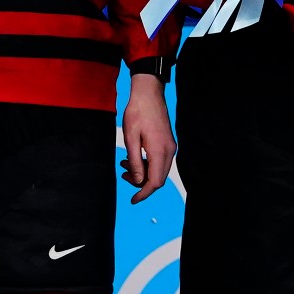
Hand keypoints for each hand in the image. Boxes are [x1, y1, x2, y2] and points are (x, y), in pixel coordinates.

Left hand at [120, 74, 176, 202]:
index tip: (133, 200)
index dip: (143, 193)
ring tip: (124, 165)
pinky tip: (132, 157)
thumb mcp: (130, 137)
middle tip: (123, 175)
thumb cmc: (137, 112)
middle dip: (141, 183)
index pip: (155, 182)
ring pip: (158, 170)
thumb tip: (138, 180)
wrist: (148, 93)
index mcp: (159, 151)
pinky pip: (159, 161)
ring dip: (142, 173)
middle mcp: (169, 151)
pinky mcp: (168, 142)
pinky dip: (146, 164)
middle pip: (158, 179)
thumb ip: (134, 161)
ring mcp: (170, 146)